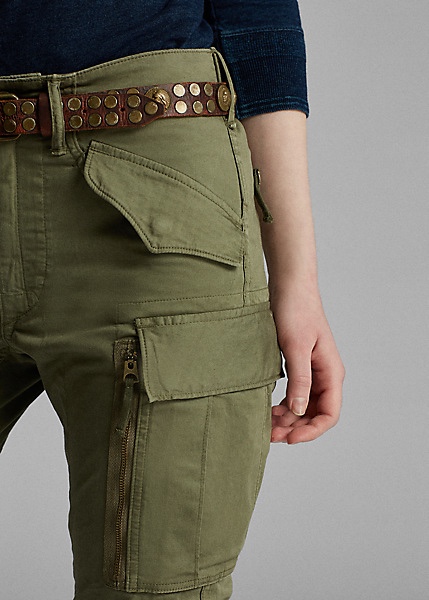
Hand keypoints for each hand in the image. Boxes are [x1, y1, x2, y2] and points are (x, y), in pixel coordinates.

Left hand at [270, 286, 344, 444]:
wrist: (289, 286)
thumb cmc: (295, 310)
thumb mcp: (295, 347)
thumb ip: (299, 380)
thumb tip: (298, 411)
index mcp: (331, 372)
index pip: (329, 414)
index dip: (310, 431)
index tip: (289, 438)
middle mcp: (325, 374)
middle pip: (315, 414)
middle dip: (295, 428)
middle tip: (269, 434)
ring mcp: (312, 371)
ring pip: (304, 406)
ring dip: (288, 420)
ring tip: (266, 425)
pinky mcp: (299, 365)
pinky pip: (295, 394)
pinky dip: (283, 406)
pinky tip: (269, 409)